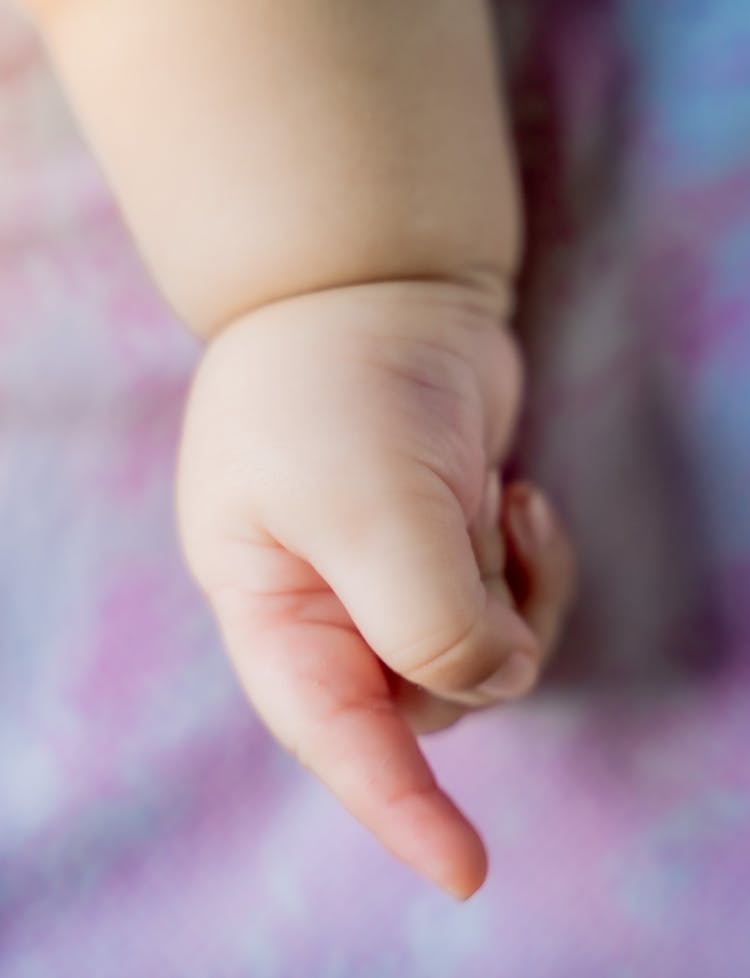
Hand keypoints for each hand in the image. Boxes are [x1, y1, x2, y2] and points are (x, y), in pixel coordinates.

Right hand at [176, 279, 573, 897]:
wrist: (372, 289)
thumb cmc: (336, 391)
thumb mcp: (370, 508)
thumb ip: (424, 622)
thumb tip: (492, 681)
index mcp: (275, 612)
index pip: (336, 737)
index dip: (398, 809)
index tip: (466, 872)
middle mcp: (329, 612)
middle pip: (430, 696)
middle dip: (479, 634)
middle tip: (485, 536)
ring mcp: (390, 580)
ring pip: (483, 653)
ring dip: (510, 586)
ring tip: (496, 498)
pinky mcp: (446, 548)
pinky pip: (511, 601)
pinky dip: (532, 561)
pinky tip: (518, 492)